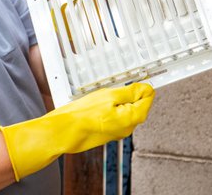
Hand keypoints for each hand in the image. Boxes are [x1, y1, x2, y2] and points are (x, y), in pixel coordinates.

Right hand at [0, 83, 154, 180]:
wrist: (64, 131)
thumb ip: (130, 93)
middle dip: (126, 94)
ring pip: (123, 109)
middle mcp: (127, 127)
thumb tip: (146, 89)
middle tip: (111, 88)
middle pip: (136, 104)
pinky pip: (113, 115)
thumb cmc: (82, 115)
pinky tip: (95, 105)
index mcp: (132, 118)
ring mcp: (117, 130)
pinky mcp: (106, 131)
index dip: (141, 86)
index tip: (132, 80)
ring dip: (115, 100)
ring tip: (99, 97)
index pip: (148, 98)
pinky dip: (107, 108)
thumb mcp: (109, 96)